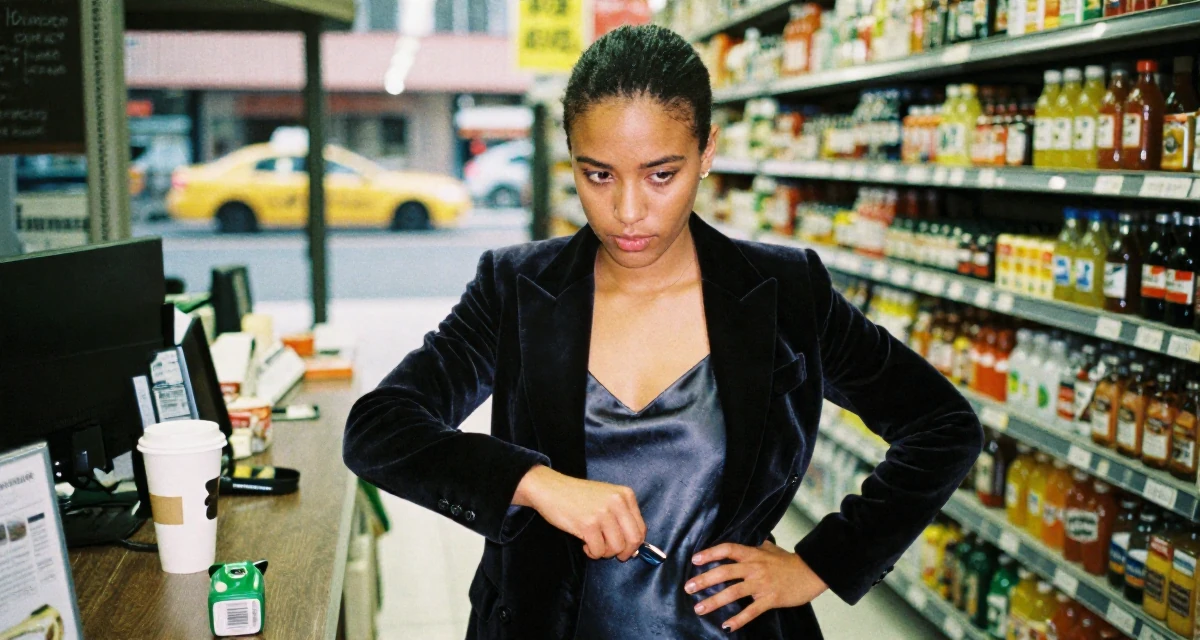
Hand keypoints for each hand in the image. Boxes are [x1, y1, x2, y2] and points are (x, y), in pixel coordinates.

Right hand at [512, 465, 646, 560]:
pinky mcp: (588, 524)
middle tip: (611, 553)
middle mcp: (617, 502)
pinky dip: (592, 552)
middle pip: (633, 540)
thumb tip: (633, 548)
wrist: (550, 488)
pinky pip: (598, 551)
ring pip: (616, 548)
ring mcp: (602, 513)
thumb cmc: (578, 496)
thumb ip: (622, 517)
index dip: (634, 545)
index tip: (624, 549)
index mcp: (625, 494)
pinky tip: (584, 544)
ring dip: (604, 552)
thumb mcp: (606, 498)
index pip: (641, 528)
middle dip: (624, 553)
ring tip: (594, 544)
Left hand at [685, 540, 827, 632]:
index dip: (710, 553)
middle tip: (688, 587)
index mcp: (753, 554)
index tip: (695, 560)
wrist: (811, 572)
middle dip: (704, 580)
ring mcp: (761, 584)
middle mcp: (754, 568)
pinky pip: (752, 611)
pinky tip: (727, 625)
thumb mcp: (770, 549)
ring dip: (714, 601)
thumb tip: (743, 543)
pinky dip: (739, 619)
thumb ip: (755, 546)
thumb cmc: (790, 562)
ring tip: (700, 608)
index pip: (727, 550)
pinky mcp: (770, 599)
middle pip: (724, 572)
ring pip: (733, 592)